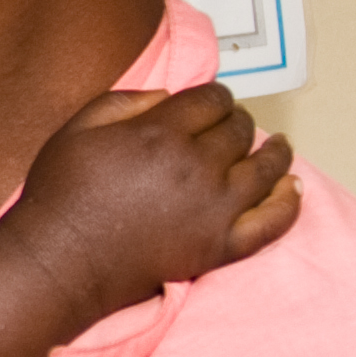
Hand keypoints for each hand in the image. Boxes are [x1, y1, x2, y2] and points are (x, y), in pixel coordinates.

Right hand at [0, 82, 298, 324]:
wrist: (63, 261)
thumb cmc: (63, 196)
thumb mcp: (79, 127)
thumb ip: (125, 101)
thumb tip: (167, 95)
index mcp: (160, 132)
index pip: (211, 100)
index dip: (217, 96)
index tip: (215, 102)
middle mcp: (195, 167)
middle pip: (239, 130)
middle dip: (239, 121)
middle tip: (235, 126)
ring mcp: (213, 209)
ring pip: (265, 169)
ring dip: (277, 152)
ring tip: (280, 147)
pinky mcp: (220, 246)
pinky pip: (271, 222)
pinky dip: (288, 203)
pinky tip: (292, 188)